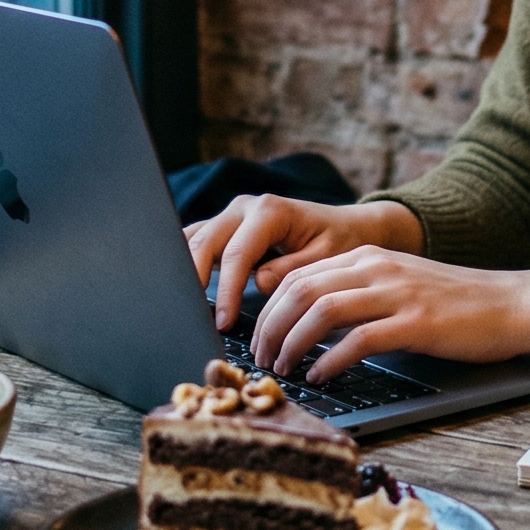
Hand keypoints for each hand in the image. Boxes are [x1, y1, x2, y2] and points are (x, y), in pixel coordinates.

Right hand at [184, 194, 421, 331]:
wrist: (347, 225)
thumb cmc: (340, 240)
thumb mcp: (326, 257)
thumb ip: (293, 270)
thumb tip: (259, 283)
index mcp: (270, 211)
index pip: (237, 254)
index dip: (226, 291)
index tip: (223, 322)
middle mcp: (245, 207)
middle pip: (205, 241)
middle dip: (194, 279)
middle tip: (193, 316)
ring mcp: (233, 214)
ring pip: (195, 237)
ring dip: (185, 268)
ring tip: (181, 303)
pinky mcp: (228, 225)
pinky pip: (199, 239)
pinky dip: (189, 260)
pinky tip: (184, 287)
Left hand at [248, 247, 529, 382]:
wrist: (512, 303)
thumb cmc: (457, 304)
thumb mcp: (399, 285)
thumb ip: (359, 293)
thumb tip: (312, 323)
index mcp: (369, 256)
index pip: (299, 275)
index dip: (268, 308)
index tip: (259, 338)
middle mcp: (378, 267)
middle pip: (301, 290)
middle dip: (270, 327)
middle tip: (262, 359)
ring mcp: (398, 293)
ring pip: (322, 310)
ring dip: (293, 343)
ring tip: (284, 368)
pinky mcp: (417, 322)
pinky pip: (359, 339)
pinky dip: (332, 360)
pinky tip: (322, 376)